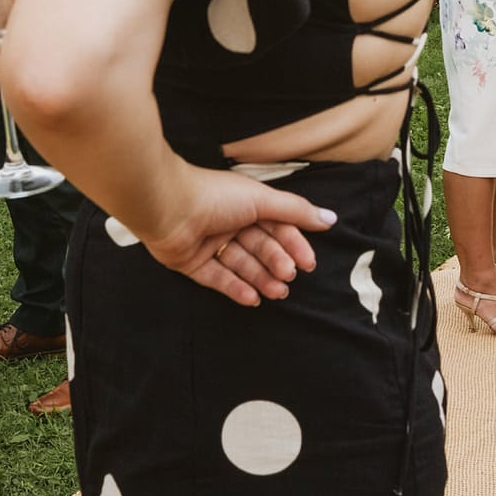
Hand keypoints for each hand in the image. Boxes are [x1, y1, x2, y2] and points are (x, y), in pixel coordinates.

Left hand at [137, 166, 337, 306]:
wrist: (166, 207)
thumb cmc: (215, 196)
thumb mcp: (261, 199)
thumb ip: (295, 211)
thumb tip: (329, 218)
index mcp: (244, 204)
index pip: (276, 227)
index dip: (293, 244)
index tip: (308, 263)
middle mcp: (227, 223)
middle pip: (260, 248)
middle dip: (276, 264)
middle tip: (289, 277)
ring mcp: (208, 243)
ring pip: (241, 265)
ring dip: (261, 279)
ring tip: (276, 292)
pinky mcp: (191, 263)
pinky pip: (217, 279)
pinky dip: (236, 288)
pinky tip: (253, 298)